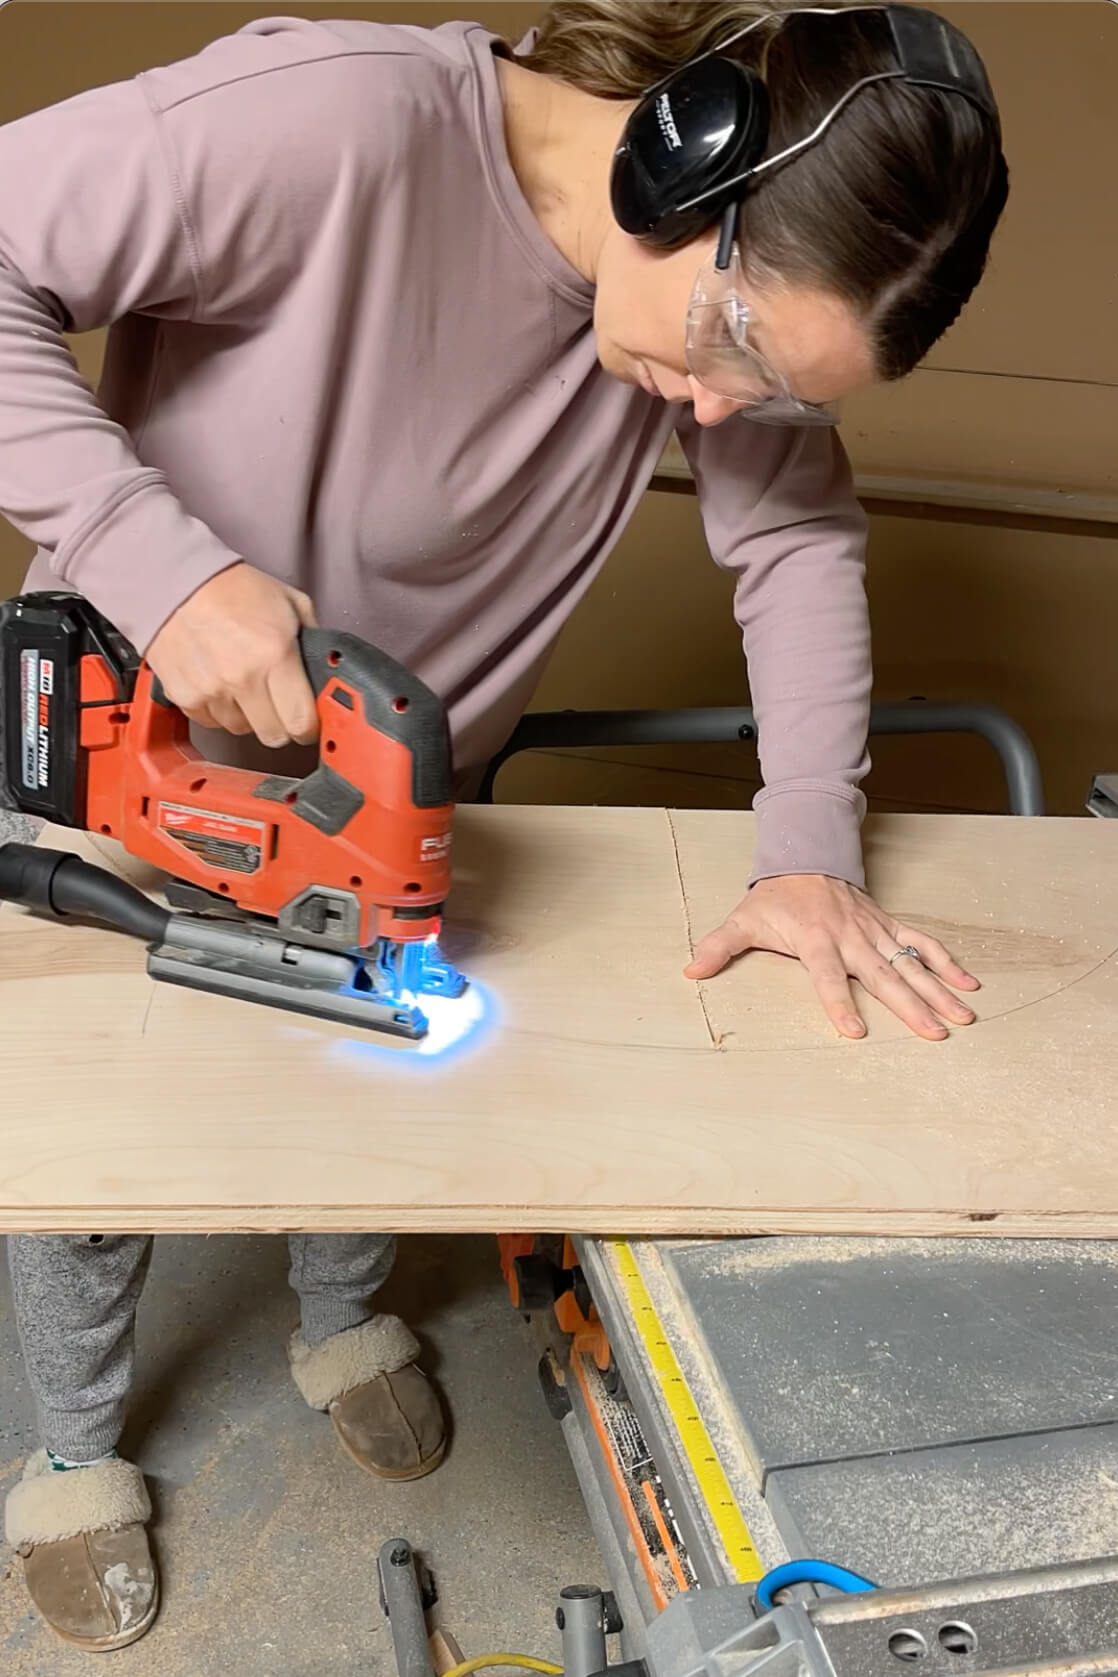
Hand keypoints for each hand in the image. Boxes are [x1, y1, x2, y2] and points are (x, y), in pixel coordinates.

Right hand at [146, 562, 318, 747]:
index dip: (309, 726)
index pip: (301, 721)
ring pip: (242, 730)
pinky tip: (220, 684)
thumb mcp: (291, 603)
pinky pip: (211, 722)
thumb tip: (325, 669)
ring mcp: (211, 690)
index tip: (308, 722)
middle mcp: (243, 678)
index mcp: (275, 656)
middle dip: (282, 724)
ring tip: (244, 684)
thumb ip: (313, 639)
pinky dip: (218, 710)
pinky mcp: (184, 696)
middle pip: (273, 736)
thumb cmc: (233, 588)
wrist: (178, 580)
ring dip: (248, 716)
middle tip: (279, 705)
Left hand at [685, 873, 979, 1041]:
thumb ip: (718, 948)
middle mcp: (850, 937)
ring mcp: (874, 932)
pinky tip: (968, 983)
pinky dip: (945, 962)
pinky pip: (921, 944)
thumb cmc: (773, 896)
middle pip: (882, 976)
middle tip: (935, 1033)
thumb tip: (689, 971)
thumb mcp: (742, 920)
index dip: (839, 1003)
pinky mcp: (888, 926)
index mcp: (815, 940)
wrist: (804, 855)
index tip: (855, 1032)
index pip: (827, 977)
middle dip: (910, 1006)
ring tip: (963, 1015)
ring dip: (937, 989)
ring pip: (910, 964)